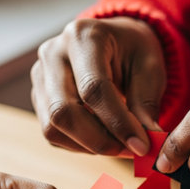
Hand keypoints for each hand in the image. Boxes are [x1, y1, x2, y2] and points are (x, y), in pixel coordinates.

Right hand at [31, 17, 165, 155]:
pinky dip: (80, 146)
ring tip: (118, 145)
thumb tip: (144, 145)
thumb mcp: (150, 70)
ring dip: (89, 146)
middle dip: (99, 141)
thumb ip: (146, 105)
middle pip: (63, 112)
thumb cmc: (134, 54)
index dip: (118, 124)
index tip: (140, 146)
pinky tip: (102, 138)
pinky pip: (54, 135)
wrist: (115, 45)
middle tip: (129, 151)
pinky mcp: (39, 98)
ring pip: (53, 128)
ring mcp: (41, 77)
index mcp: (83, 37)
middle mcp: (53, 54)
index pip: (94, 89)